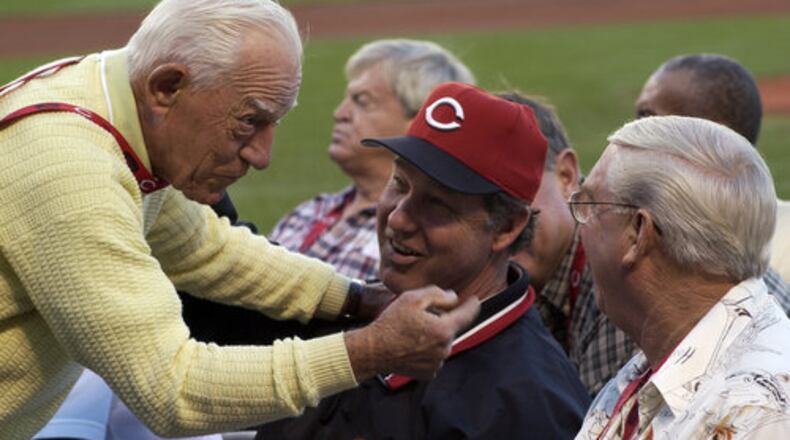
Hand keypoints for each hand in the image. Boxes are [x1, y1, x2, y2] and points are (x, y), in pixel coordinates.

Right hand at [344, 286, 479, 381]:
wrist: (373, 350)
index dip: (472, 306)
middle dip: (441, 321)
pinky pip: (434, 357)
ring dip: (433, 336)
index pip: (466, 316)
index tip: (475, 300)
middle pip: (450, 329)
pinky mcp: (429, 373)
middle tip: (419, 317)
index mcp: (443, 330)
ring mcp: (437, 363)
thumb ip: (437, 295)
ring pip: (442, 343)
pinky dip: (428, 351)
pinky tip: (412, 346)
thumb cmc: (391, 323)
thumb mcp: (412, 298)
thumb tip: (453, 298)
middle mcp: (444, 349)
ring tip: (412, 333)